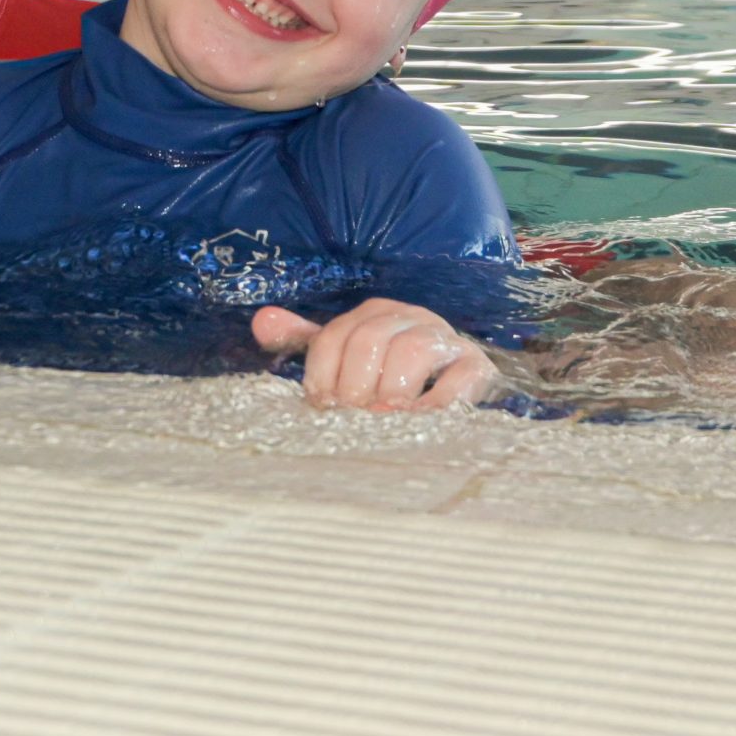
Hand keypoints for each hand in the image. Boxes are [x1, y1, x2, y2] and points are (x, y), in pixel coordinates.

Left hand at [252, 298, 496, 410]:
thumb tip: (261, 321)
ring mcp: (444, 338)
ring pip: (414, 350)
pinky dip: (437, 402)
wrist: (454, 376)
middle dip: (356, 384)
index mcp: (371, 314)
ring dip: (393, 388)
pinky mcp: (475, 365)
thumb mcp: (346, 352)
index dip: (322, 374)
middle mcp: (407, 318)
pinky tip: (420, 422)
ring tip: (383, 419)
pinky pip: (459, 377)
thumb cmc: (388, 368)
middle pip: (371, 340)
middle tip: (353, 418)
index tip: (322, 407)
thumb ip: (304, 339)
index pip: (334, 336)